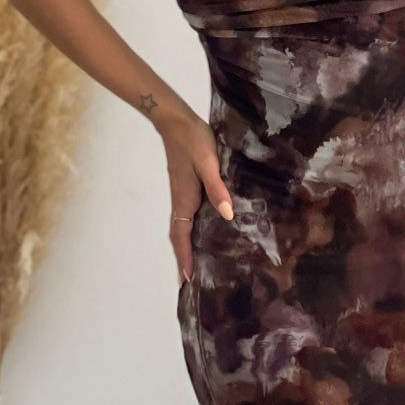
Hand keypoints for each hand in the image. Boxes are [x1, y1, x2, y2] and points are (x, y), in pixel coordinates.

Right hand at [156, 110, 233, 287]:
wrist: (177, 122)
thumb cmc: (193, 141)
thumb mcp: (208, 163)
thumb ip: (217, 188)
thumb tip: (227, 215)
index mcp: (184, 200)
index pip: (181, 236)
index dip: (184, 258)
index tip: (187, 281)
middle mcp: (182, 202)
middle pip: (180, 237)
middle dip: (184, 260)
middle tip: (192, 283)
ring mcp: (183, 195)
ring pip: (184, 228)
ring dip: (187, 247)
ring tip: (198, 266)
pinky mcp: (187, 187)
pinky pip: (188, 217)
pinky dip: (192, 232)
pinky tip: (206, 232)